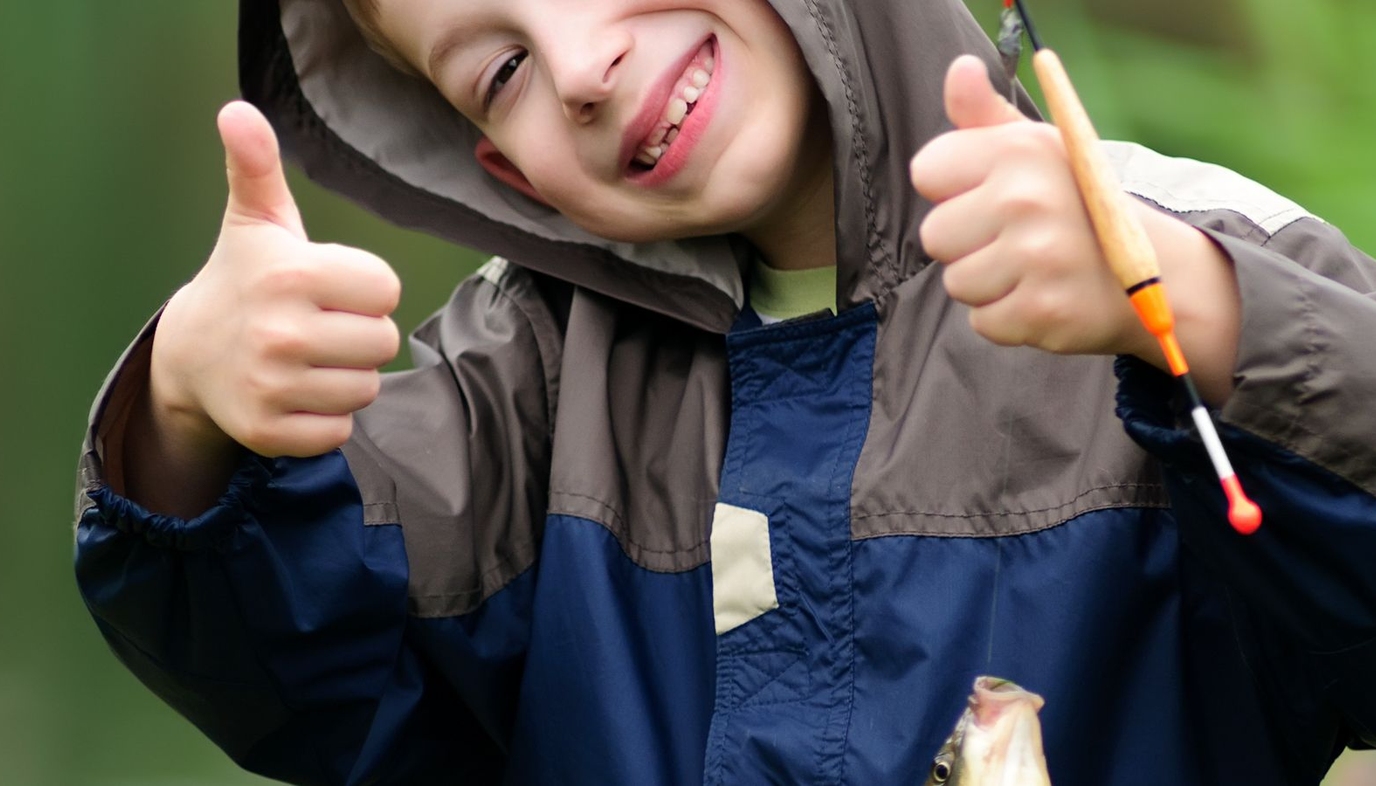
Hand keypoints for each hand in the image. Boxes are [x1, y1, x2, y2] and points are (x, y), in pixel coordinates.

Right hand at [150, 101, 400, 458]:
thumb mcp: (256, 220)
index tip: (328, 287)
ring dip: (347, 375)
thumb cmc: (244, 279)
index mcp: (291, 275)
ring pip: (367, 387)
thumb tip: (238, 111)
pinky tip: (296, 391)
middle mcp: (281, 333)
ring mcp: (272, 387)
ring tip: (308, 357)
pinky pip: (341, 429)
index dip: (365, 288)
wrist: (187, 353)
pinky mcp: (269, 432)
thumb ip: (258, 165)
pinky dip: (327, 416)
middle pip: (384, 342)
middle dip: (361, 333)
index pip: (387, 289)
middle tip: (319, 325)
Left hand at [909, 55, 1153, 358]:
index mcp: (1018, 151)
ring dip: (988, 284)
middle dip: (966, 244)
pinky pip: (984, 322)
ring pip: (956, 283)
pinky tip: (1043, 296)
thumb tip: (959, 69)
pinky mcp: (1042, 311)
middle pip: (933, 236)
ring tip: (1032, 269)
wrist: (1158, 271)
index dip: (952, 190)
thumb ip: (985, 115)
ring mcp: (1036, 258)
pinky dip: (1009, 318)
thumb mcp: (1036, 149)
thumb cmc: (1077, 204)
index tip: (988, 194)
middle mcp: (1026, 200)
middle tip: (1016, 238)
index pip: (927, 171)